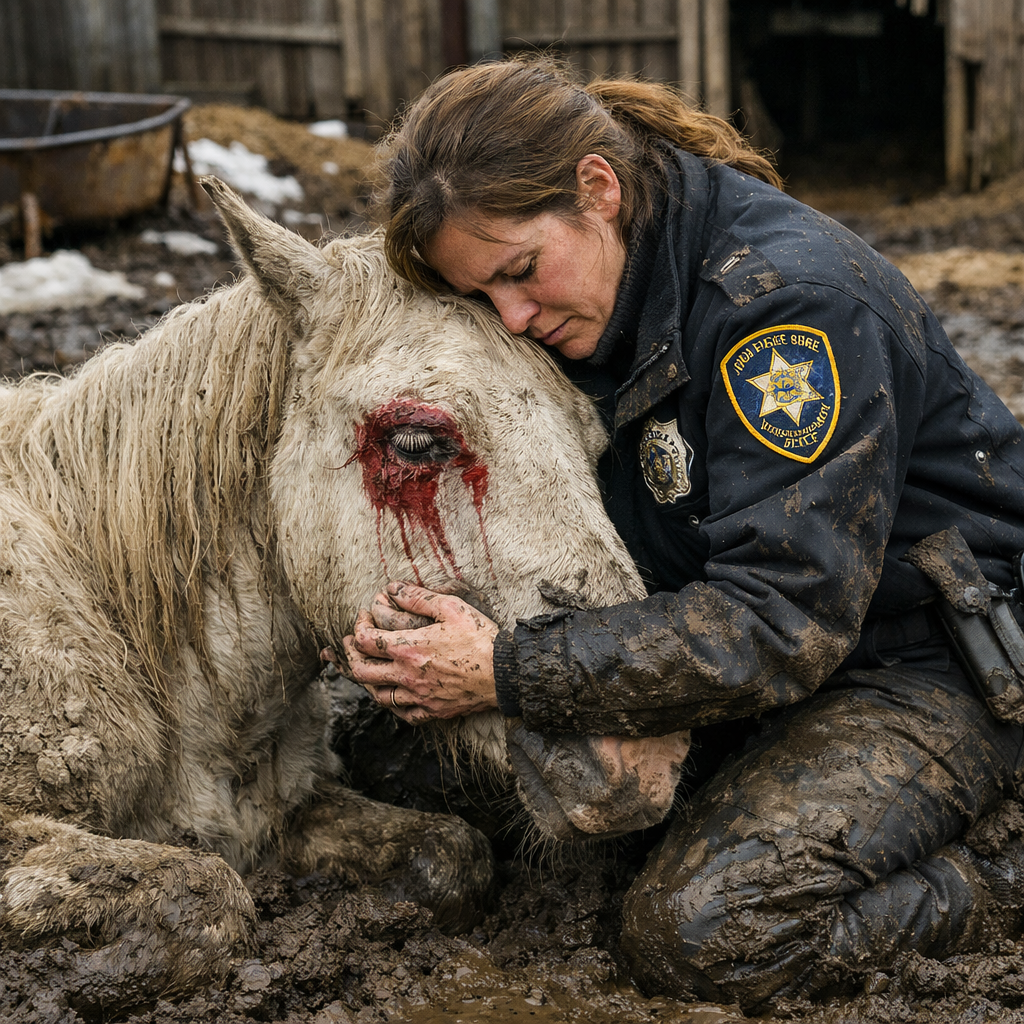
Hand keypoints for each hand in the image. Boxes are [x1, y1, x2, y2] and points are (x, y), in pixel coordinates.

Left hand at [342, 581, 499, 722]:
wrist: (503, 672)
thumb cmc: (479, 638)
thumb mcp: (450, 608)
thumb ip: (418, 596)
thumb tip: (392, 588)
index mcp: (409, 648)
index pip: (365, 641)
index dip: (358, 626)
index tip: (364, 617)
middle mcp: (408, 676)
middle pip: (362, 671)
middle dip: (351, 655)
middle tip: (352, 643)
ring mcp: (418, 696)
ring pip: (377, 695)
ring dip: (367, 680)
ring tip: (369, 666)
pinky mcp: (432, 710)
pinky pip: (402, 713)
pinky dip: (392, 703)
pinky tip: (394, 694)